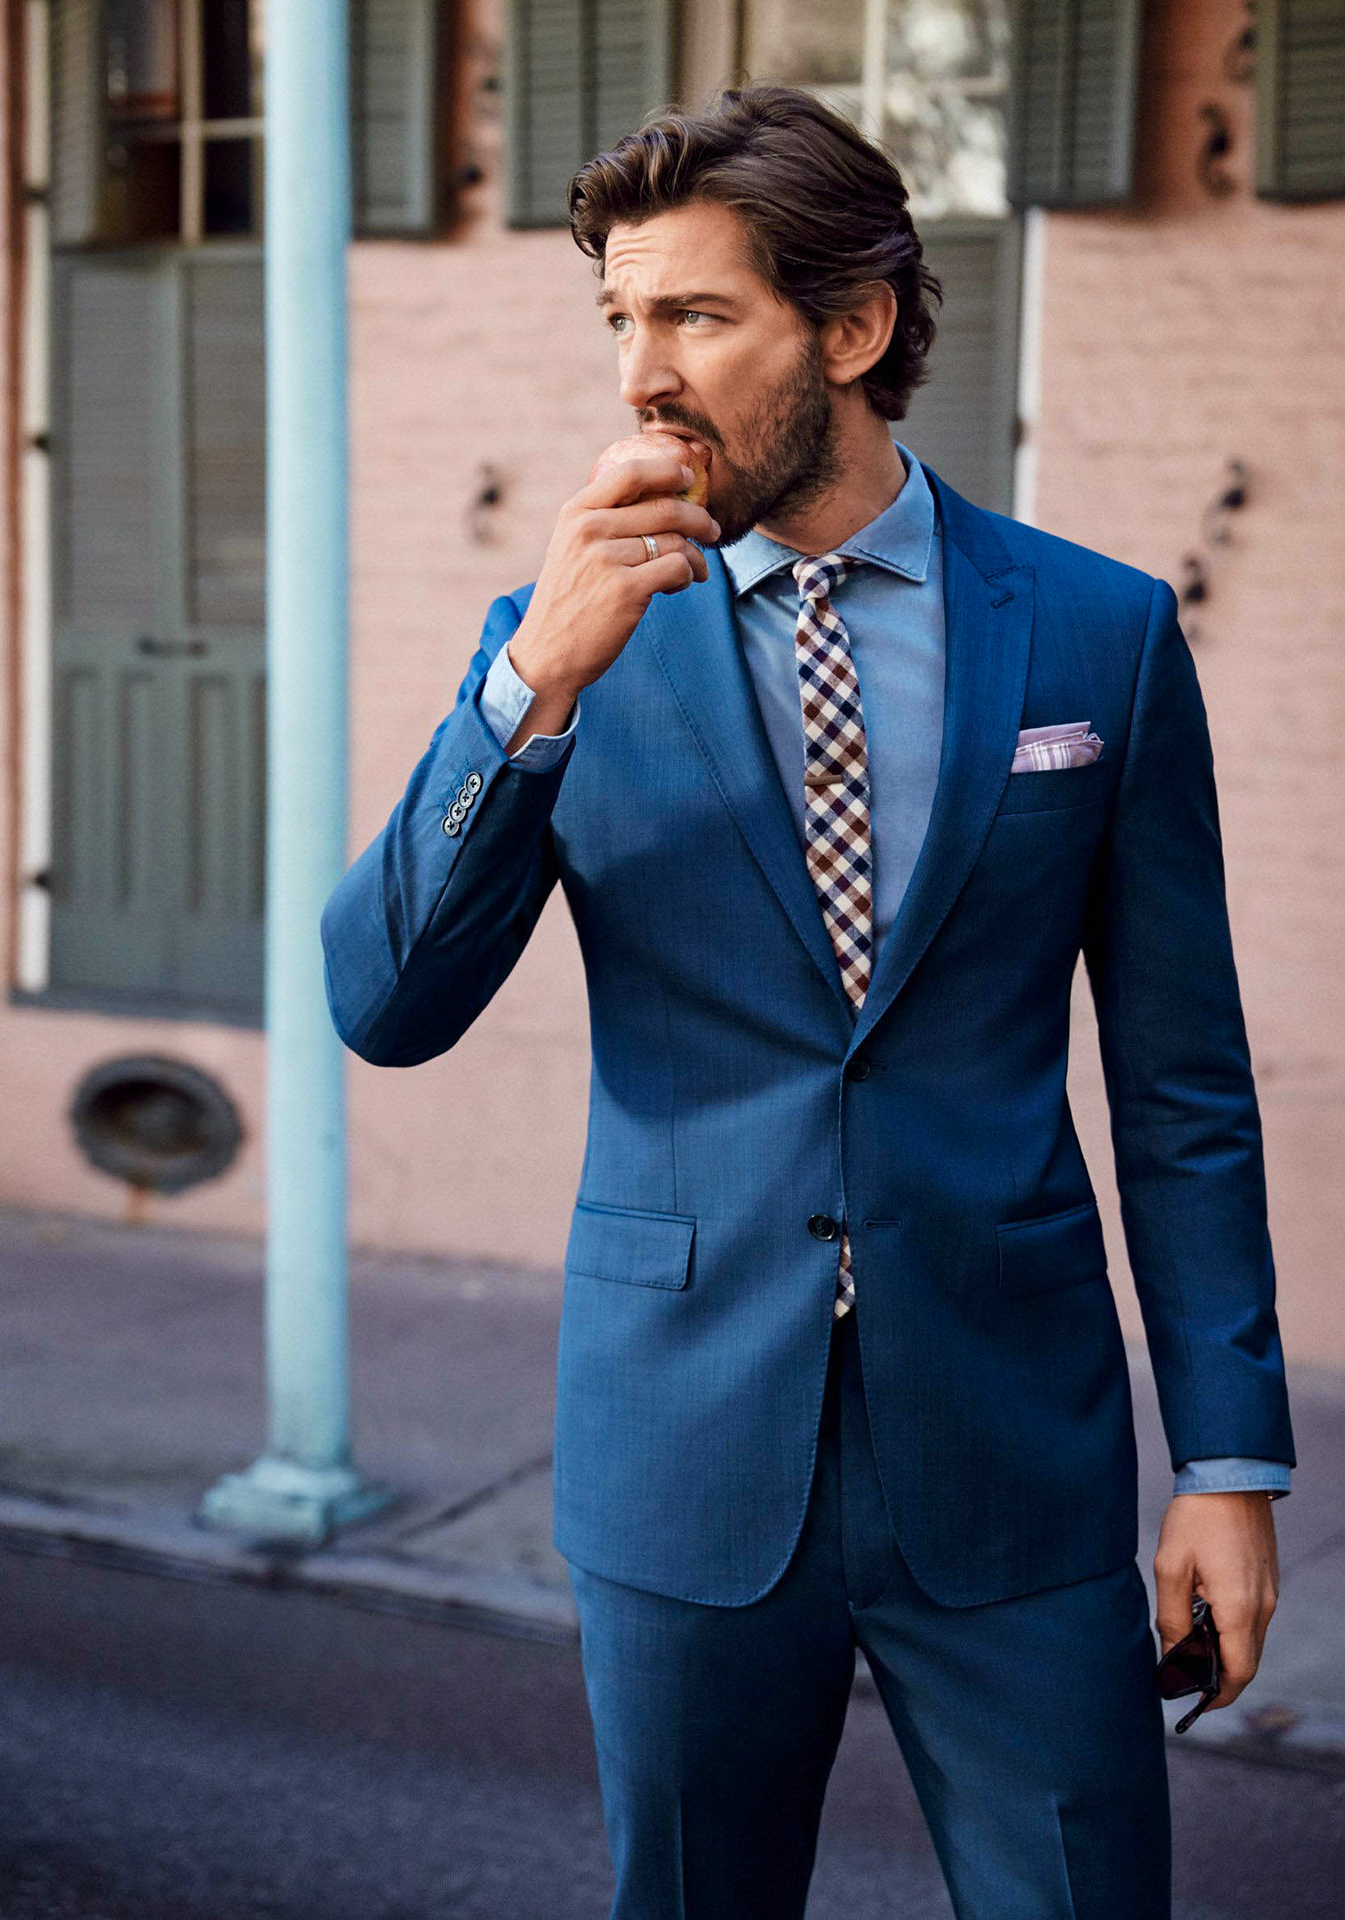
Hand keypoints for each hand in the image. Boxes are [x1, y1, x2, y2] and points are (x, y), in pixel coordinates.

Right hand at [507, 451, 719, 726]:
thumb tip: (663, 498)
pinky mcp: (626, 590)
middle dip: (699, 519)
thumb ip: (604, 521)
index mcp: (576, 513)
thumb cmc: (567, 602)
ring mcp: (607, 560)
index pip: (630, 474)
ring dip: (695, 557)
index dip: (668, 470)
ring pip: (676, 542)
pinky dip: (688, 576)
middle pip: (665, 508)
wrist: (546, 655)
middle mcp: (589, 530)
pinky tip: (678, 586)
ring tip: (695, 572)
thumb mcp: (570, 549)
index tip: (688, 477)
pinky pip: (677, 568)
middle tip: (712, 531)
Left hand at [1154, 1492, 1279, 1709]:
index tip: (1195, 1704)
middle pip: (1246, 1661)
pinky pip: (1252, 1620)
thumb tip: (1172, 1655)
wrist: (1231, 1475)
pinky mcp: (1267, 1580)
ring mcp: (1269, 1594)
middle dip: (1217, 1677)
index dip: (1217, 1695)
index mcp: (1240, 1609)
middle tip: (1185, 1678)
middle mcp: (1263, 1607)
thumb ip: (1172, 1617)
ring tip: (1188, 1645)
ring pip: (1250, 1641)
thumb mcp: (1171, 1567)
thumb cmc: (1197, 1517)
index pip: (1238, 1673)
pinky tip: (1204, 1615)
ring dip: (1224, 1651)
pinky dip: (1231, 1629)